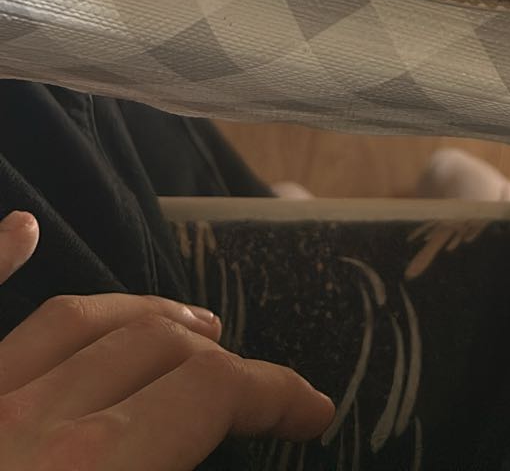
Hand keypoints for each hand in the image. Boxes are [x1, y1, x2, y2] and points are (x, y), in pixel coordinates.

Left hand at [0, 208, 333, 469]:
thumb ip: (174, 469)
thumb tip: (217, 428)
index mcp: (95, 464)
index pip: (212, 392)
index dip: (275, 393)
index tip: (311, 410)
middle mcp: (34, 418)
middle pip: (155, 344)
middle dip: (219, 358)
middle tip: (250, 387)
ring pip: (74, 320)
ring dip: (143, 312)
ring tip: (187, 326)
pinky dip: (0, 259)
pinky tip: (23, 229)